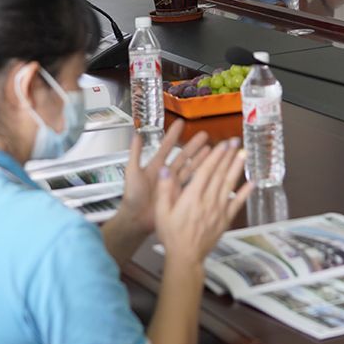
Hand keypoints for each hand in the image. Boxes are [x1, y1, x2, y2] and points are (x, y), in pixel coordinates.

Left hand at [116, 120, 207, 234]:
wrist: (136, 219)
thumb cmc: (132, 197)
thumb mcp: (132, 172)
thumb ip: (135, 153)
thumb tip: (136, 135)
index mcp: (155, 166)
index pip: (166, 146)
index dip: (173, 134)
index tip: (181, 123)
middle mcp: (166, 173)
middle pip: (182, 155)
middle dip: (193, 144)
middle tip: (204, 135)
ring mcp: (173, 183)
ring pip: (189, 167)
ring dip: (199, 157)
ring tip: (211, 148)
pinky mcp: (178, 194)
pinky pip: (191, 182)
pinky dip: (200, 175)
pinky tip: (208, 168)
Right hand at [155, 137, 251, 264]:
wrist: (186, 257)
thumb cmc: (172, 235)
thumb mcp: (161, 212)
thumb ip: (164, 190)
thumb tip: (165, 170)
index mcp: (192, 197)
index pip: (206, 171)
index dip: (215, 156)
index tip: (222, 144)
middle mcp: (208, 201)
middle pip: (220, 174)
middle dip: (228, 156)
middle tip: (236, 142)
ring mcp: (219, 210)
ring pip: (230, 184)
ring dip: (237, 168)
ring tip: (244, 154)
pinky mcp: (225, 219)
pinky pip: (238, 203)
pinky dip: (246, 192)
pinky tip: (252, 182)